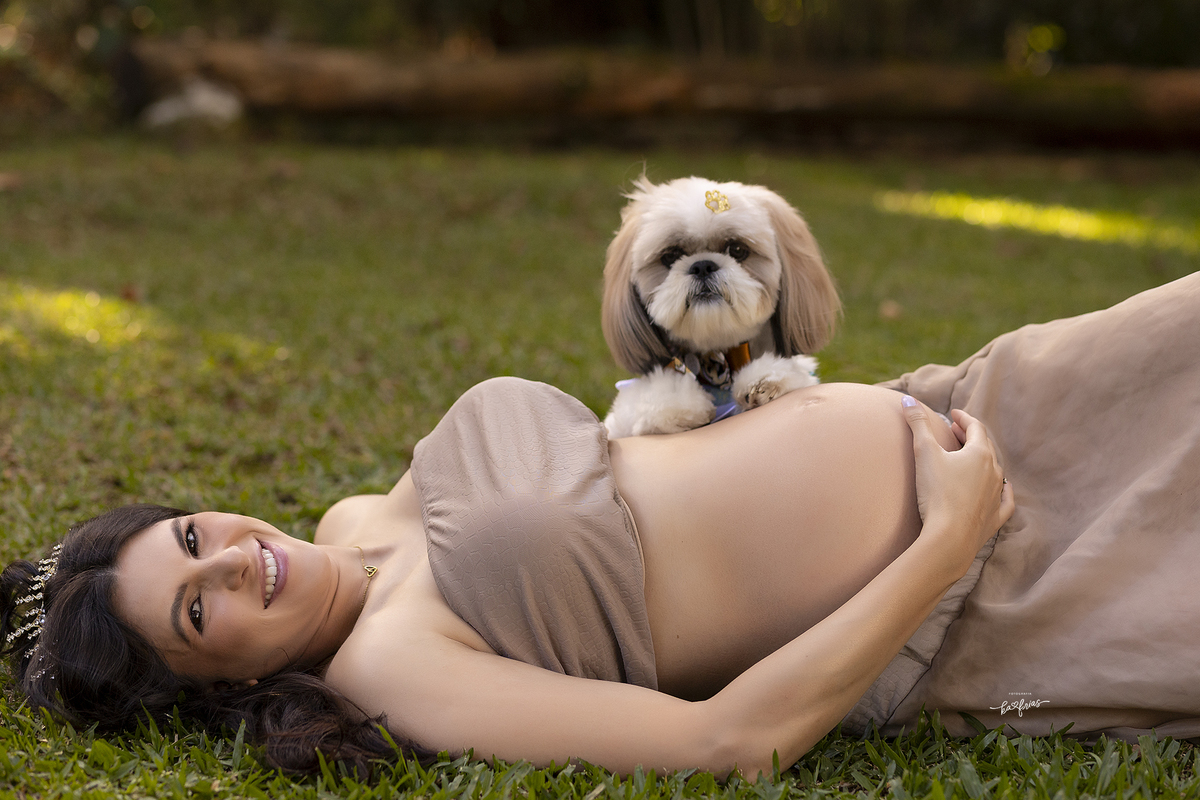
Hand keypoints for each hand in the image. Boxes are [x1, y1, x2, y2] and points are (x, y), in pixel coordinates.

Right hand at [901, 396, 1014, 559]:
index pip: (975, 428)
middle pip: (986, 447)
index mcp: (979, 454)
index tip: (953, 415)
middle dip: (971, 436)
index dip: (964, 418)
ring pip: (995, 471)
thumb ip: (917, 424)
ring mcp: (997, 495)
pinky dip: (1003, 490)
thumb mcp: (923, 453)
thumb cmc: (937, 494)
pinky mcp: (995, 517)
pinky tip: (1004, 488)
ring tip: (970, 457)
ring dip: (983, 460)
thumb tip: (908, 399)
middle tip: (956, 431)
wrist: (949, 537)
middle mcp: (994, 472)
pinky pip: (1006, 500)